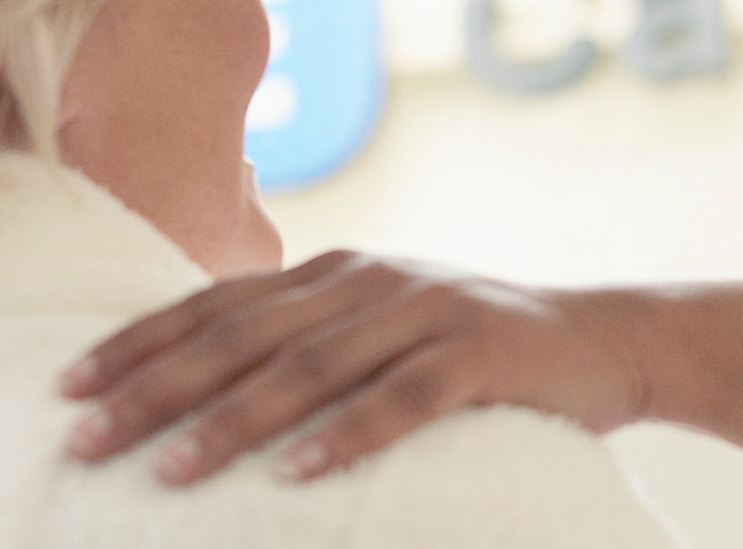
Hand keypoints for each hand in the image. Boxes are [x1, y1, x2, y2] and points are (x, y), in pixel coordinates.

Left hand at [59, 251, 656, 485]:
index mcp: (342, 271)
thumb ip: (318, 336)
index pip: (220, 303)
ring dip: (237, 418)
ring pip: (314, 366)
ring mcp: (429, 310)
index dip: (142, 344)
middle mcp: (375, 279)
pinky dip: (350, 433)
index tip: (75, 390)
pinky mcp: (481, 351)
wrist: (603, 339)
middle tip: (92, 439)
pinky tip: (301, 471)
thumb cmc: (482, 351)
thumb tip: (216, 386)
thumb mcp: (390, 326)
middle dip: (160, 388)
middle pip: (248, 336)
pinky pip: (405, 397)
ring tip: (172, 469)